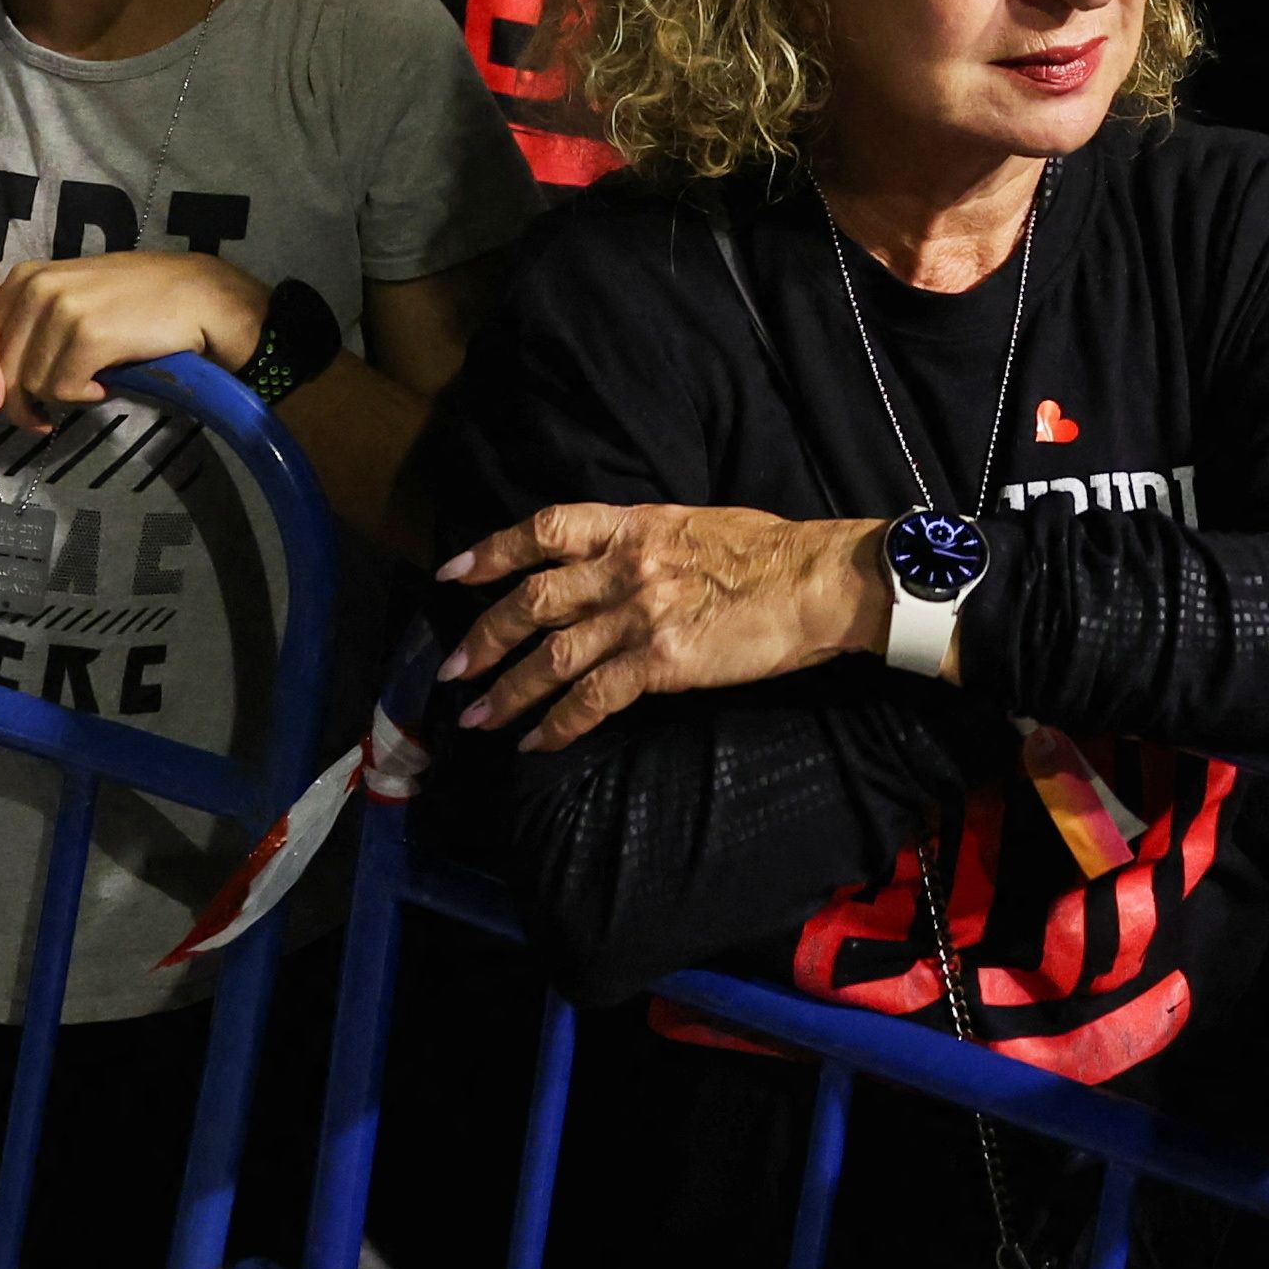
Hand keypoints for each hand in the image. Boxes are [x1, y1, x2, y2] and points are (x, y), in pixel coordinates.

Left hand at [0, 248, 270, 413]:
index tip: (10, 401)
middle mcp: (37, 287)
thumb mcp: (74, 298)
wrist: (198, 298)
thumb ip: (33, 322)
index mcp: (26, 277)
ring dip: (59, 397)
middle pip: (0, 367)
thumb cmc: (139, 303)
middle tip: (40, 419)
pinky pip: (63, 390)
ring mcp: (62, 309)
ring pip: (31, 383)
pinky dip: (84, 396)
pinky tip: (105, 385)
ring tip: (91, 386)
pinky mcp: (88, 335)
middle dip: (17, 402)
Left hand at [434, 503, 888, 749]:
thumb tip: (603, 566)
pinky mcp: (664, 661)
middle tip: (452, 670)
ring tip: (478, 718)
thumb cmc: (766, 551)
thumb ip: (640, 543)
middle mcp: (626, 565)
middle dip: (485, 637)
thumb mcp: (691, 525)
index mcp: (632, 525)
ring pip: (552, 656)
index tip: (454, 574)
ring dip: (508, 691)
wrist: (816, 580)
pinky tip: (537, 743)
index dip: (492, 552)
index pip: (544, 530)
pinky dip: (559, 724)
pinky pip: (594, 698)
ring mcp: (641, 614)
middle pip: (534, 600)